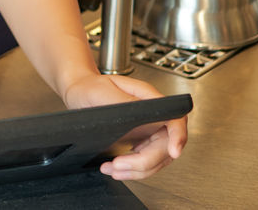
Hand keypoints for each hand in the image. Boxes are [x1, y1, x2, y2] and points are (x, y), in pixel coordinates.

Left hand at [63, 73, 186, 180]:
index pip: (174, 119)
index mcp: (149, 99)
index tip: (173, 152)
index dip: (178, 136)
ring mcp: (149, 129)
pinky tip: (115, 169)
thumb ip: (125, 103)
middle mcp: (153, 115)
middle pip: (165, 146)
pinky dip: (132, 170)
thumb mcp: (103, 92)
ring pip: (156, 158)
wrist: (79, 91)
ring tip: (113, 170)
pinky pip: (145, 161)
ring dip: (137, 170)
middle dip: (144, 161)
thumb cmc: (90, 87)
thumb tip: (145, 113)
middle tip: (119, 165)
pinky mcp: (141, 141)